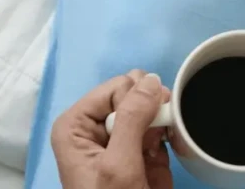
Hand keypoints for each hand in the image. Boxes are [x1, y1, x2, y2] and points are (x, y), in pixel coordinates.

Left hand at [51, 70, 172, 188]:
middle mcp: (96, 128)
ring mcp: (119, 140)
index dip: (136, 103)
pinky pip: (160, 129)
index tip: (148, 128)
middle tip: (155, 141)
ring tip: (158, 154)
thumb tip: (150, 79)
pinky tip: (165, 155)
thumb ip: (132, 119)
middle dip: (152, 113)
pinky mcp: (139, 153)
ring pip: (151, 110)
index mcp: (76, 125)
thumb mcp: (118, 165)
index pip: (117, 88)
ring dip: (163, 126)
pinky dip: (168, 139)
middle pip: (135, 95)